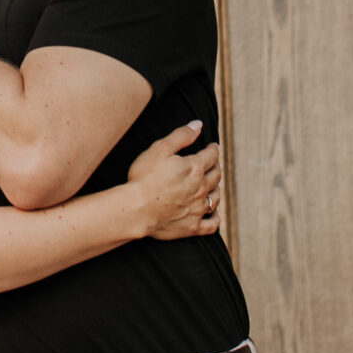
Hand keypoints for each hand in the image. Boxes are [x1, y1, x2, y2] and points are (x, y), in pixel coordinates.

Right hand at [126, 124, 222, 240]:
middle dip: (216, 167)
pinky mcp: (192, 227)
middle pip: (216, 175)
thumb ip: (181, 136)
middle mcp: (201, 188)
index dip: (213, 149)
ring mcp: (198, 209)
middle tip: (215, 164)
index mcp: (195, 168)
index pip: (211, 155)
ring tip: (214, 185)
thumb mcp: (160, 149)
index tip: (213, 147)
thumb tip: (198, 125)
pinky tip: (214, 213)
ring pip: (215, 198)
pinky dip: (215, 217)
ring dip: (216, 189)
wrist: (136, 209)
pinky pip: (212, 224)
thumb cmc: (144, 177)